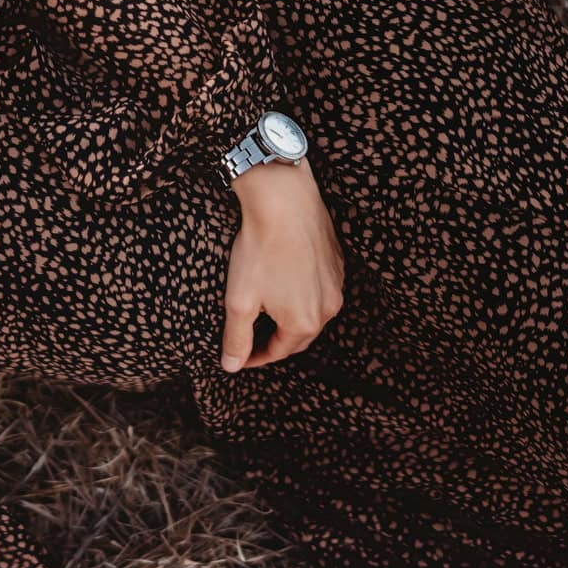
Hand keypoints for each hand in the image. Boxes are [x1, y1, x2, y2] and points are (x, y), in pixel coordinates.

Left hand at [221, 158, 344, 371]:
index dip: (255, 357)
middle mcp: (328, 308)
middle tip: (253, 340)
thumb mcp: (239, 301)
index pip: (278, 352)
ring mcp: (336, 284)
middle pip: (299, 337)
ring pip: (312, 313)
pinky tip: (285, 286)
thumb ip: (236, 338)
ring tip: (268, 315)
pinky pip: (320, 290)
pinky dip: (302, 296)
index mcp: (304, 322)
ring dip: (291, 319)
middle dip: (276, 342)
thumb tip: (231, 366)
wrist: (285, 202)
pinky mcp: (336, 263)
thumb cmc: (260, 249)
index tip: (239, 356)